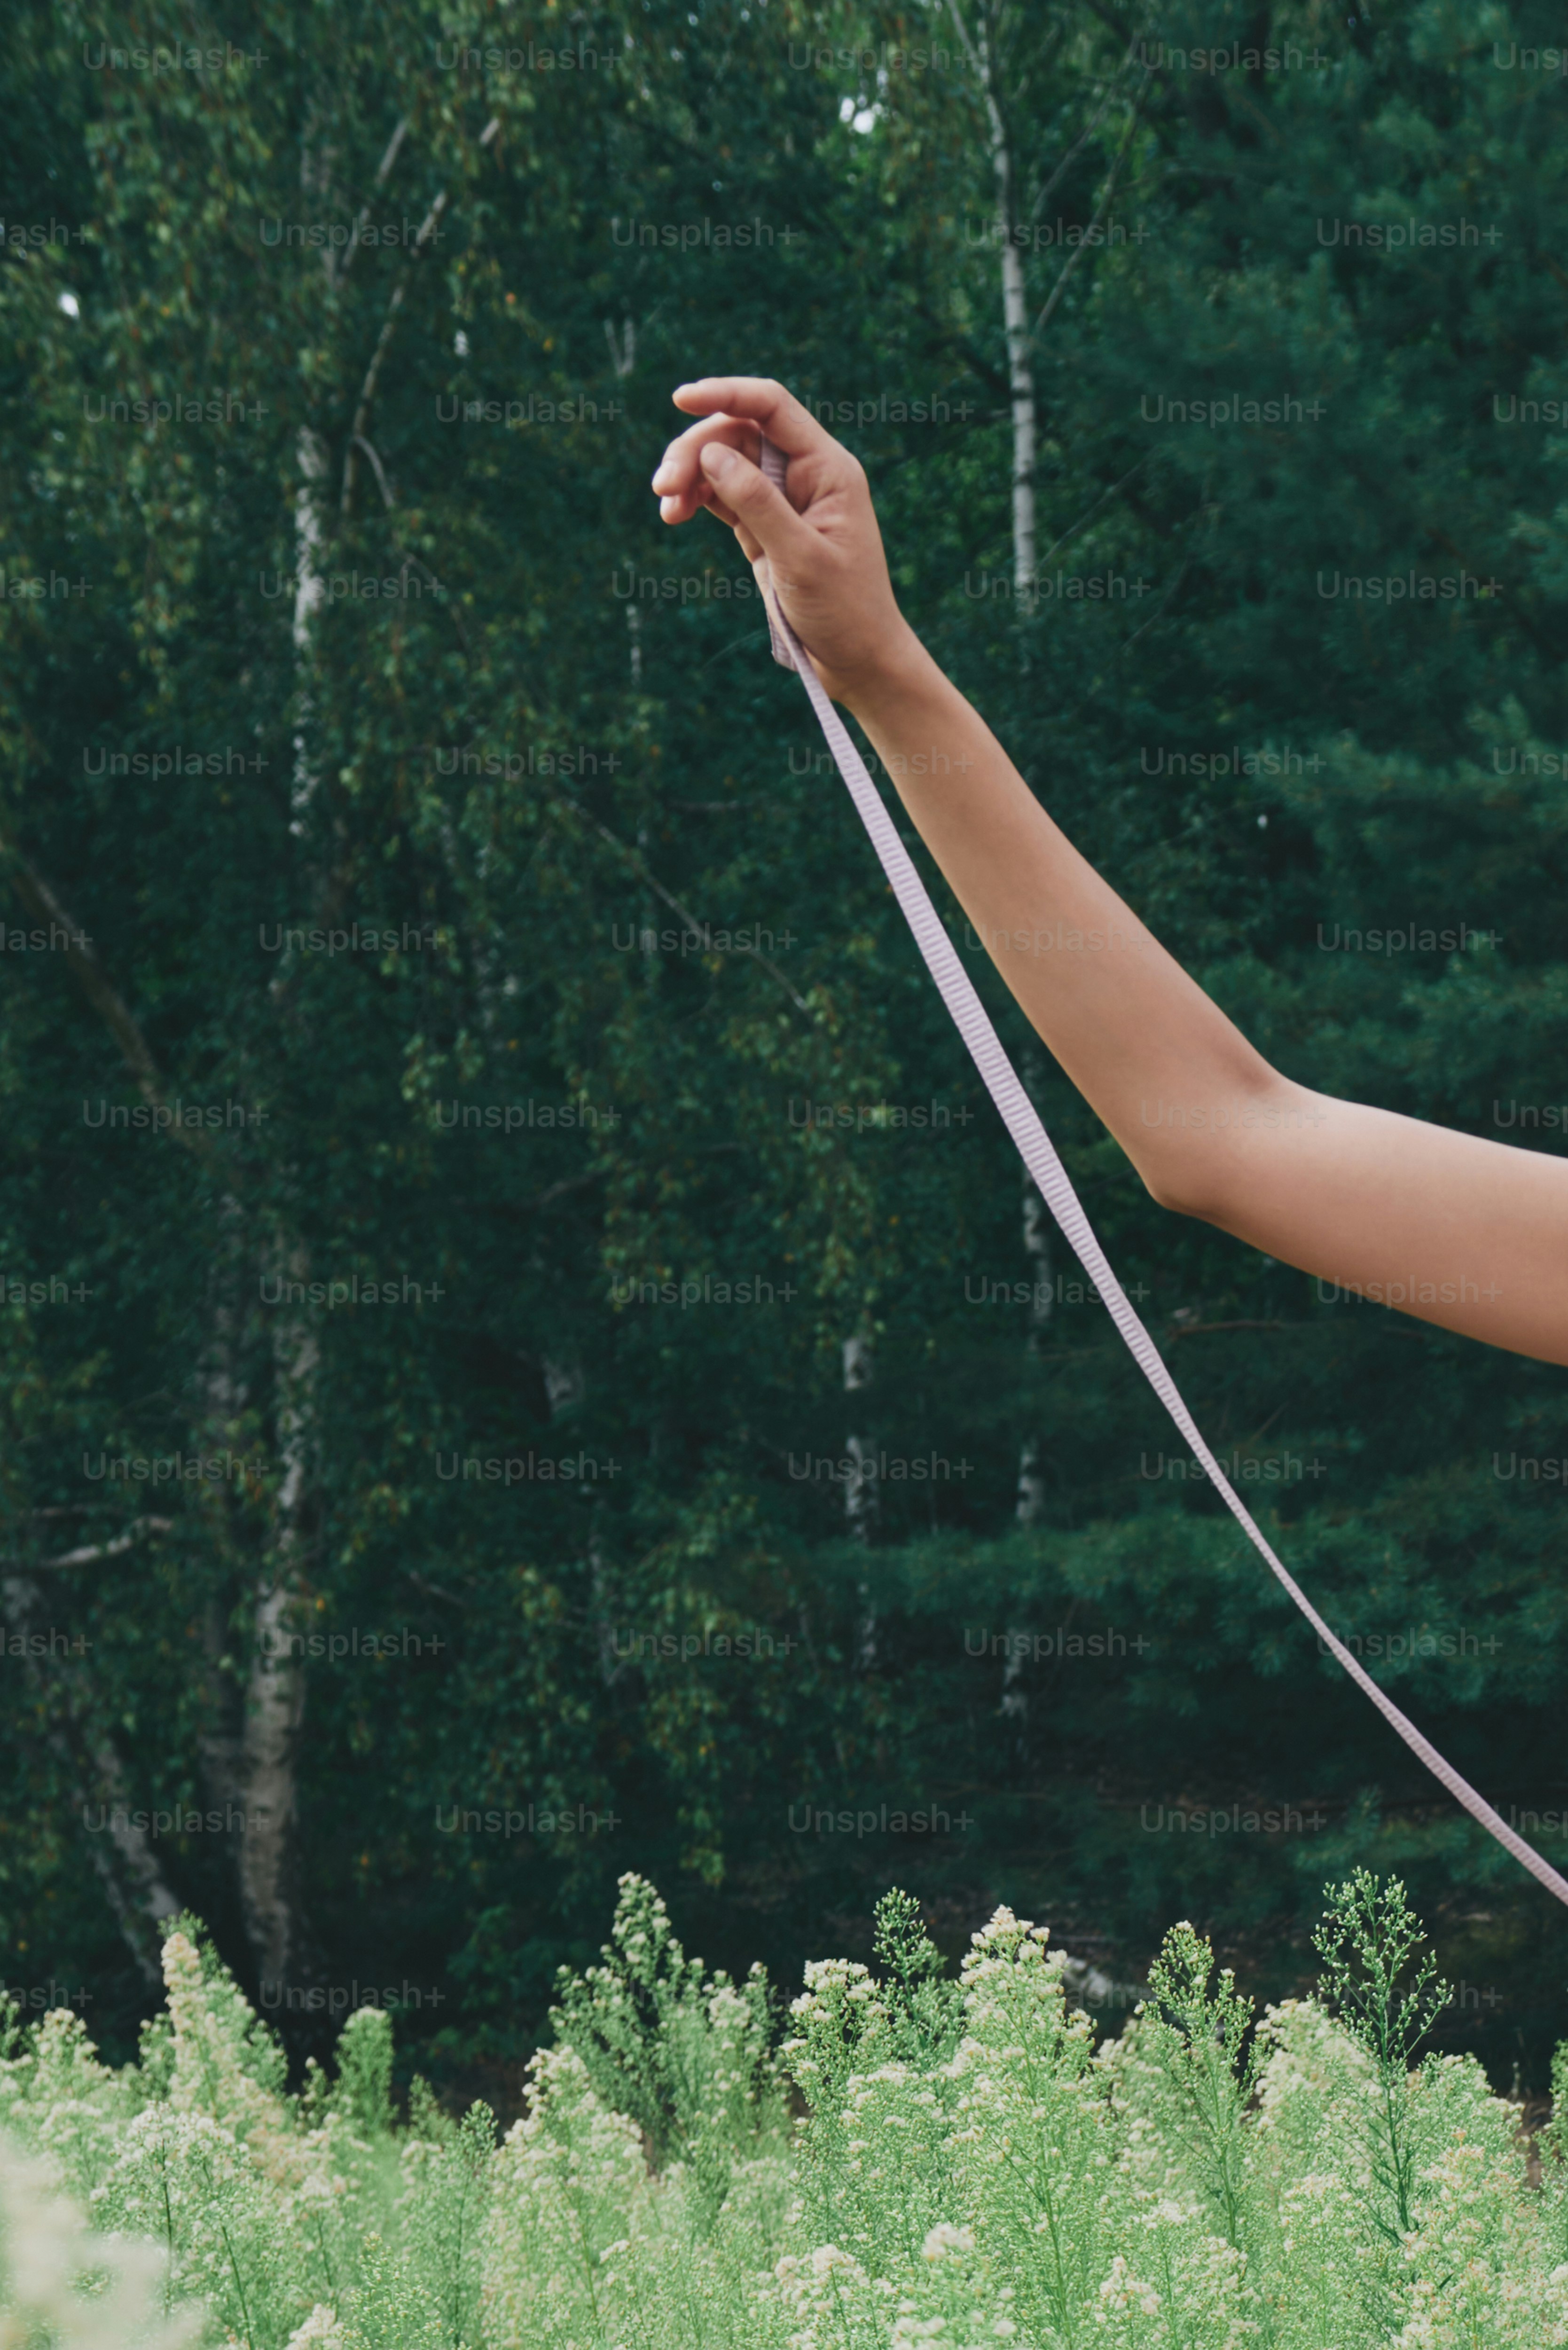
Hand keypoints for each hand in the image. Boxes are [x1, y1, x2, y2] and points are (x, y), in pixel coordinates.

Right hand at [649, 376, 921, 707]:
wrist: (857, 660)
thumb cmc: (844, 610)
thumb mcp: (800, 557)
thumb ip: (757, 502)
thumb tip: (713, 451)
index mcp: (827, 469)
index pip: (771, 408)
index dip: (726, 394)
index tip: (680, 399)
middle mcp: (805, 475)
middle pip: (739, 434)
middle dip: (696, 450)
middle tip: (662, 486)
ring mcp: (782, 500)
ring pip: (725, 464)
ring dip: (689, 476)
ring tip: (666, 507)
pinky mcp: (764, 528)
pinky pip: (722, 497)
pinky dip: (696, 499)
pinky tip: (674, 515)